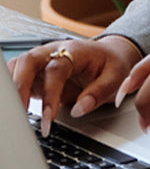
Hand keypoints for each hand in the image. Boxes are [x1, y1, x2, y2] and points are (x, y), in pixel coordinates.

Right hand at [9, 35, 141, 135]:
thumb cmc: (111, 64)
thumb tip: (80, 109)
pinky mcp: (37, 72)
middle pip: (28, 61)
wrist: (109, 54)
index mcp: (76, 50)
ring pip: (18, 66)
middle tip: (20, 114)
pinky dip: (12, 90)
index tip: (49, 118)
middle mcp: (55, 51)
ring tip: (15, 115)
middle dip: (20, 87)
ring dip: (13, 88)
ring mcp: (43, 60)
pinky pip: (18, 76)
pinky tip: (15, 108)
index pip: (56, 69)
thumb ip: (100, 92)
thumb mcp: (117, 77)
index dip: (51, 94)